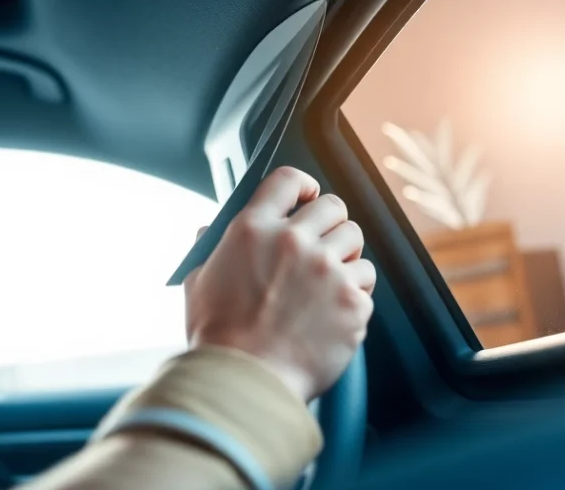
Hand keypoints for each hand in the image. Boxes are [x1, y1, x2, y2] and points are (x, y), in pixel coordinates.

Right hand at [184, 167, 375, 401]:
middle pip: (334, 207)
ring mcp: (327, 271)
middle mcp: (294, 242)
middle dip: (330, 224)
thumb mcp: (199, 283)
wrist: (244, 385)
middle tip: (322, 246)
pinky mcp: (352, 302)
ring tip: (326, 285)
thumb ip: (210, 249)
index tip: (308, 198)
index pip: (288, 180)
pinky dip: (353, 297)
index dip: (304, 186)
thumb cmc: (218, 338)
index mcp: (253, 229)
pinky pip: (366, 284)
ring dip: (344, 259)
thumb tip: (209, 230)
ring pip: (355, 242)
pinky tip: (331, 315)